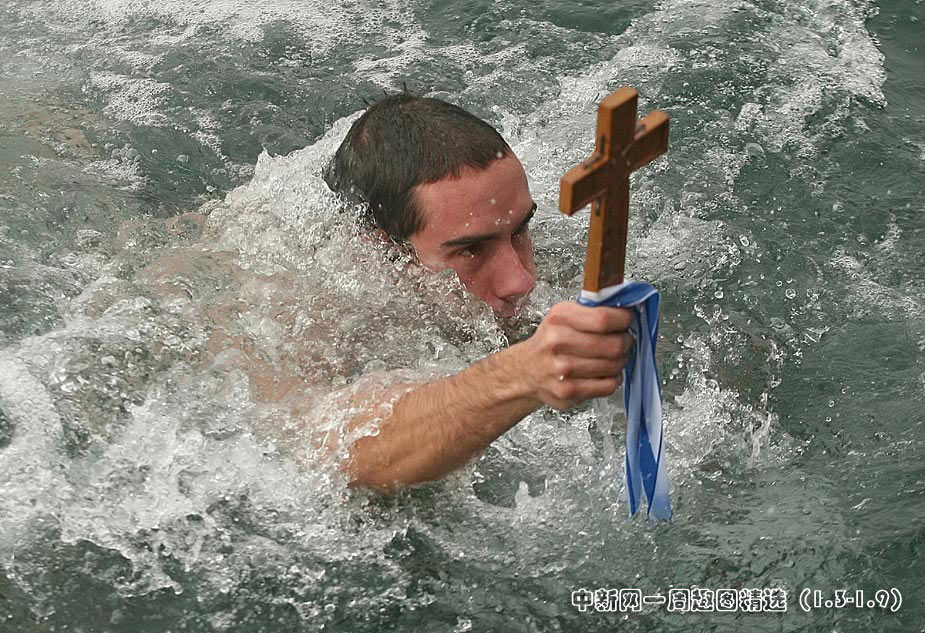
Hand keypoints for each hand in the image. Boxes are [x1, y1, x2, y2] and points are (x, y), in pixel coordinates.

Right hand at [512, 302, 633, 409]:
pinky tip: (606, 373)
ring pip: (613, 366)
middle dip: (626, 342)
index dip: (623, 320)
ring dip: (620, 361)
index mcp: (559, 318)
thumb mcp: (564, 316)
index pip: (604, 319)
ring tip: (613, 357)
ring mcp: (562, 369)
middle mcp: (557, 342)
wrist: (527, 370)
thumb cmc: (550, 341)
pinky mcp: (567, 391)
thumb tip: (627, 309)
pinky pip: (607, 386)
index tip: (627, 321)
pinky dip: (613, 379)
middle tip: (624, 341)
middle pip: (613, 344)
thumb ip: (592, 311)